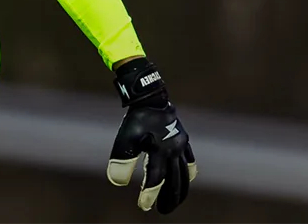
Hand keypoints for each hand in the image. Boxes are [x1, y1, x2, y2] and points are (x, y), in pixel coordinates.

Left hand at [106, 58, 196, 213]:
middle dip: (169, 197)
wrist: (151, 95)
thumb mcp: (125, 137)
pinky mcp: (183, 139)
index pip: (156, 178)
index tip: (143, 206)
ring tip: (175, 201)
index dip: (150, 194)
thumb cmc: (136, 117)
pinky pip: (190, 160)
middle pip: (174, 180)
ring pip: (185, 173)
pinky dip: (189, 171)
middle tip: (163, 211)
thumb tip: (117, 182)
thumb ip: (122, 159)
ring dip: (180, 189)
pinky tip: (187, 178)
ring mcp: (182, 144)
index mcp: (161, 150)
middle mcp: (175, 149)